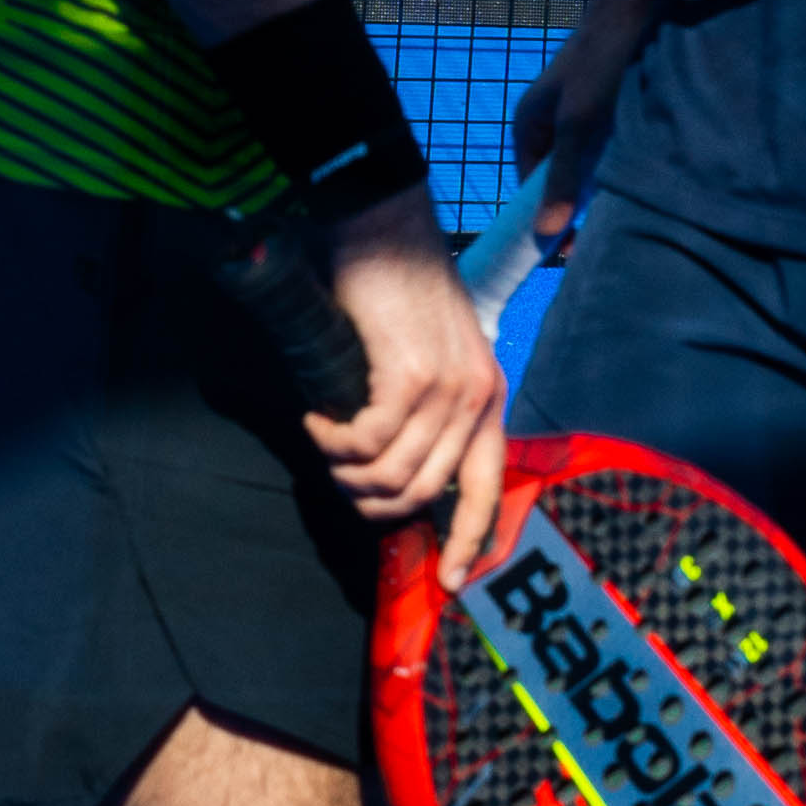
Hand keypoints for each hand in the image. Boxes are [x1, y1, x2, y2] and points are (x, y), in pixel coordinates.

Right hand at [311, 183, 506, 589]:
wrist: (383, 223)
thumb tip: (394, 469)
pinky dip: (333, 441)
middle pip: (426, 494)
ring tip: (324, 442)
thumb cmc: (398, 286)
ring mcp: (448, 388)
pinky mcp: (411, 375)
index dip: (469, 542)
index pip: (488, 489)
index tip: (447, 582)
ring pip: (393, 475)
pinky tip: (317, 417)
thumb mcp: (429, 352)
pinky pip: (367, 442)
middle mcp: (478, 397)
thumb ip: (425, 407)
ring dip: (346, 473)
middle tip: (340, 482)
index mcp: (488, 397)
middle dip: (374, 506)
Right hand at [508, 0, 661, 252]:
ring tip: (619, 214)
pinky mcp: (604, 111)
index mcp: (527, 127)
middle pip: (555, 182)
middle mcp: (547, 124)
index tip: (565, 256)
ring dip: (597, 190)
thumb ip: (565, 180)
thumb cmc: (604, 61)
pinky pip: (602, 153)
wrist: (640, 4)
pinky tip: (635, 180)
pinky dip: (614, 169)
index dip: (543, 222)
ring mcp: (575, 117)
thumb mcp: (581, 126)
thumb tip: (547, 234)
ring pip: (582, 168)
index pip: (528, 191)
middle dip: (572, 210)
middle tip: (598, 239)